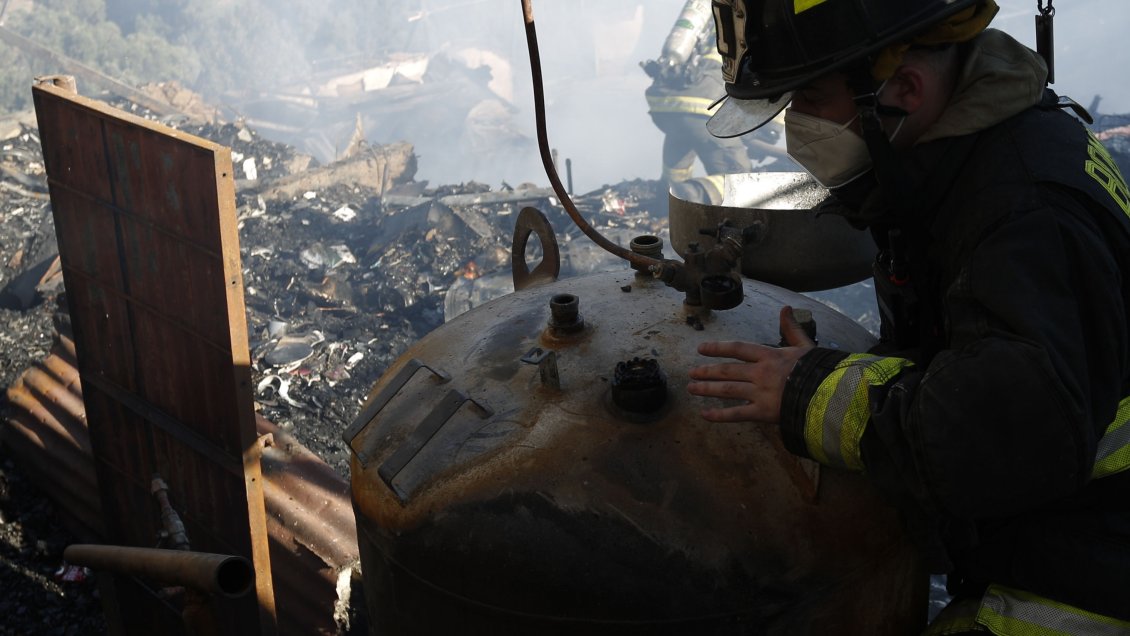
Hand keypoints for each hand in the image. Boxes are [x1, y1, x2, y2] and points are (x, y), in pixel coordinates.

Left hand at [687, 306, 815, 422]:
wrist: (831, 395)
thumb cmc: (819, 370)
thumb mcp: (804, 346)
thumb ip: (791, 328)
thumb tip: (785, 308)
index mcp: (769, 356)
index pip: (737, 349)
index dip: (717, 348)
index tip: (701, 349)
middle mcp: (760, 373)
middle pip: (727, 370)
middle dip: (707, 371)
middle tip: (691, 373)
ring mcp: (760, 393)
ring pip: (727, 390)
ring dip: (707, 389)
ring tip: (691, 388)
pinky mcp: (764, 413)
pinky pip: (737, 414)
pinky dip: (719, 415)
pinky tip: (705, 415)